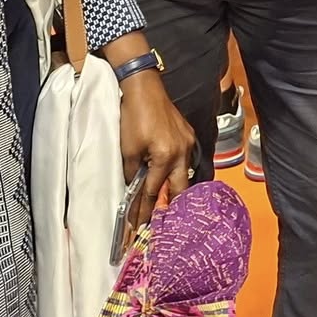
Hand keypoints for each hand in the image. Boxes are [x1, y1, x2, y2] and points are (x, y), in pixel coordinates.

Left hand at [116, 66, 195, 245]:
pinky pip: (185, 161)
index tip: (138, 228)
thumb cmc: (132, 117)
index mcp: (166, 157)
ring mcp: (189, 143)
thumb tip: (133, 191)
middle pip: (180, 190)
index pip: (154, 193)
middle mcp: (183, 152)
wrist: (143, 87)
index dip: (144, 212)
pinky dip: (176, 172)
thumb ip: (132, 173)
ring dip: (174, 189)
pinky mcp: (188, 135)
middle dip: (171, 208)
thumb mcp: (127, 149)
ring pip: (184, 175)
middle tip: (161, 223)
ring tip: (167, 204)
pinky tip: (170, 178)